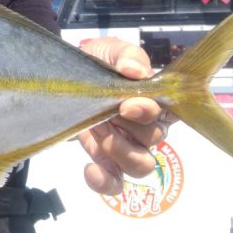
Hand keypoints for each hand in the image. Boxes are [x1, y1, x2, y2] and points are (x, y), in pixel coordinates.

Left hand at [76, 37, 175, 194]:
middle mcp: (145, 127)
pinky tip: (90, 168)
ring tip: (97, 132)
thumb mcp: (110, 50)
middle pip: (153, 140)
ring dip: (119, 151)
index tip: (127, 104)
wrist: (64, 76)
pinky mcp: (105, 160)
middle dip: (128, 128)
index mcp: (155, 100)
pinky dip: (104, 181)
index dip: (150, 112)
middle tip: (106, 114)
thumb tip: (135, 69)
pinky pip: (114, 182)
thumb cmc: (96, 63)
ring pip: (140, 166)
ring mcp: (126, 146)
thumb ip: (127, 55)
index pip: (168, 113)